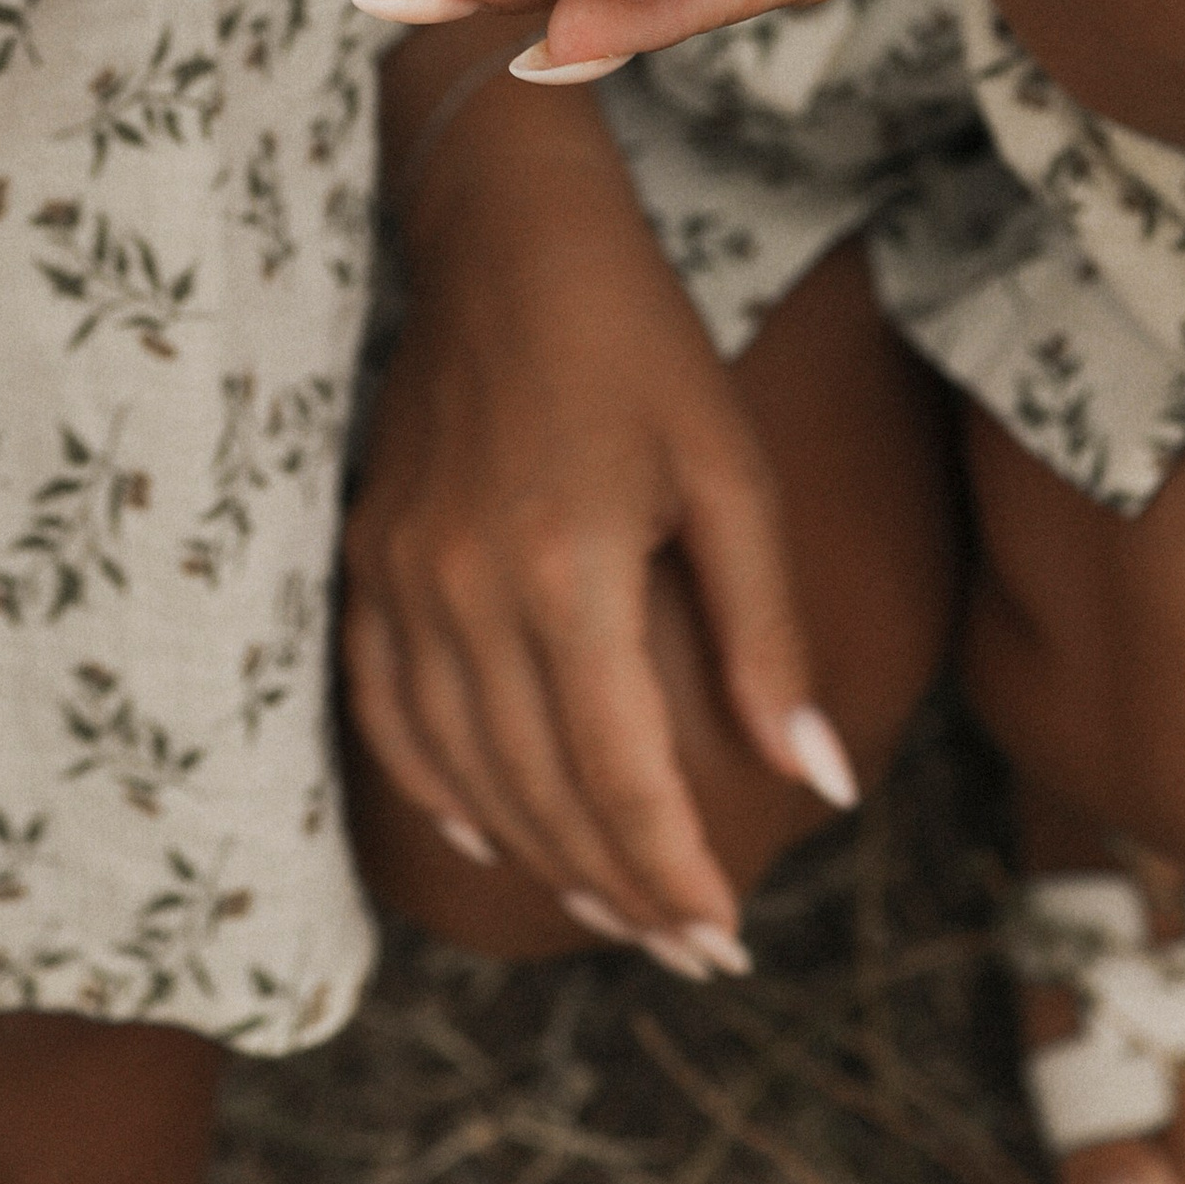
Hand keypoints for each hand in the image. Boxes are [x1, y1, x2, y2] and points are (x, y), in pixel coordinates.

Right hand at [346, 65, 833, 953]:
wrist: (506, 235)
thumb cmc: (639, 341)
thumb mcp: (730, 473)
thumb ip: (768, 637)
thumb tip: (815, 784)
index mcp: (567, 571)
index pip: (619, 776)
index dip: (673, 873)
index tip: (727, 936)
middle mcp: (468, 589)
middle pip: (539, 792)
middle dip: (620, 889)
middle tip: (690, 948)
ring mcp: (404, 575)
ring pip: (461, 770)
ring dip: (536, 857)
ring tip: (613, 909)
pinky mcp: (369, 556)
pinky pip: (384, 710)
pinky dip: (430, 789)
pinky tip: (483, 835)